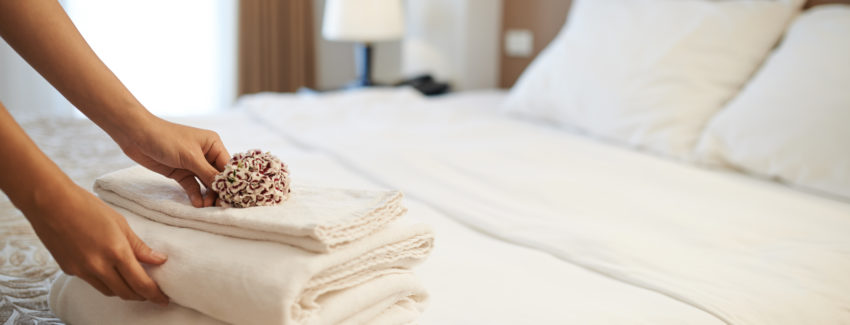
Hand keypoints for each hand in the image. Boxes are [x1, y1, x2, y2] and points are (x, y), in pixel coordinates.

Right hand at [28, 183, 168, 304]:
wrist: (50, 203)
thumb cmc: (88, 207)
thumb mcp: (121, 224)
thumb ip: (140, 246)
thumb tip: (159, 260)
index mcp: (116, 252)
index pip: (141, 283)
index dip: (154, 294)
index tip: (164, 299)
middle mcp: (99, 266)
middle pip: (126, 293)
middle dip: (141, 296)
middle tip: (152, 293)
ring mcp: (82, 270)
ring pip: (109, 291)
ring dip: (123, 291)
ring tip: (134, 284)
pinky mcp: (69, 270)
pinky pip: (92, 282)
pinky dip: (105, 282)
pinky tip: (110, 273)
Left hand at [118, 117, 229, 206]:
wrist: (136, 136)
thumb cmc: (166, 139)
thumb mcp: (190, 157)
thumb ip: (208, 173)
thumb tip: (225, 187)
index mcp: (213, 144)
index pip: (227, 166)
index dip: (231, 181)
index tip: (234, 196)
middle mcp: (206, 154)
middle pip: (218, 176)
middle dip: (219, 190)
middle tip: (219, 205)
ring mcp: (193, 164)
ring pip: (206, 183)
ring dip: (207, 195)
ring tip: (207, 206)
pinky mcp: (181, 173)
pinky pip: (192, 186)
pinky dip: (195, 195)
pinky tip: (197, 203)